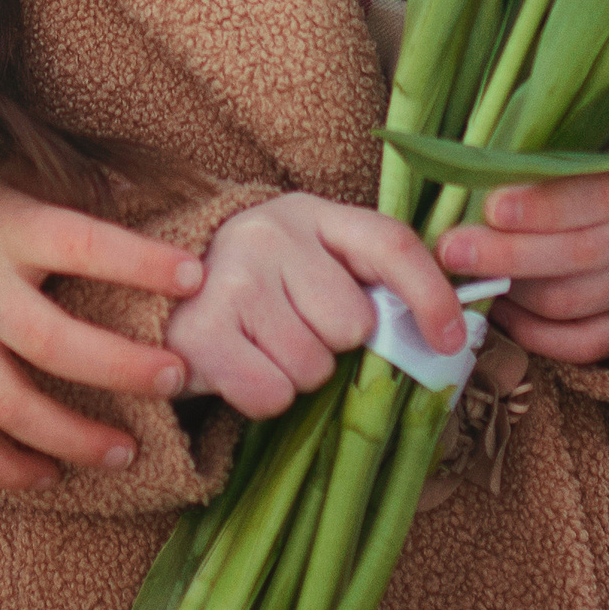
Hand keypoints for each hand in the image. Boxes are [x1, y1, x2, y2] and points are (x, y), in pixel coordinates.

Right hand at [0, 156, 202, 490]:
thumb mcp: (3, 174)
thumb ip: (69, 185)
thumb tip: (144, 185)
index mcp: (6, 228)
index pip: (86, 244)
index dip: (141, 262)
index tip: (196, 275)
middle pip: (55, 343)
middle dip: (122, 367)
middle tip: (177, 378)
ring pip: (12, 406)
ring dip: (75, 436)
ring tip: (129, 452)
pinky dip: (6, 467)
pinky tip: (50, 476)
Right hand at [167, 193, 465, 418]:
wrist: (155, 285)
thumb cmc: (256, 282)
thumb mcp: (310, 259)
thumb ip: (368, 281)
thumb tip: (447, 338)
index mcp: (312, 213)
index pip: (390, 243)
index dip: (430, 293)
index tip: (453, 341)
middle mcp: (272, 235)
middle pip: (352, 324)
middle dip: (332, 345)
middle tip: (293, 327)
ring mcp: (234, 280)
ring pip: (313, 367)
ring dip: (294, 374)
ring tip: (260, 344)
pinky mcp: (202, 331)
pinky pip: (272, 395)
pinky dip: (261, 396)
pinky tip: (237, 364)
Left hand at [437, 169, 608, 364]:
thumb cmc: (601, 167)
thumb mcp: (590, 144)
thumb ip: (546, 153)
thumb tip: (476, 159)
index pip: (598, 196)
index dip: (544, 206)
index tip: (492, 207)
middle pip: (577, 255)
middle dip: (507, 254)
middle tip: (451, 249)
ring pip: (571, 301)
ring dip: (513, 293)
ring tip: (465, 279)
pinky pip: (582, 343)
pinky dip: (535, 333)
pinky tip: (500, 311)